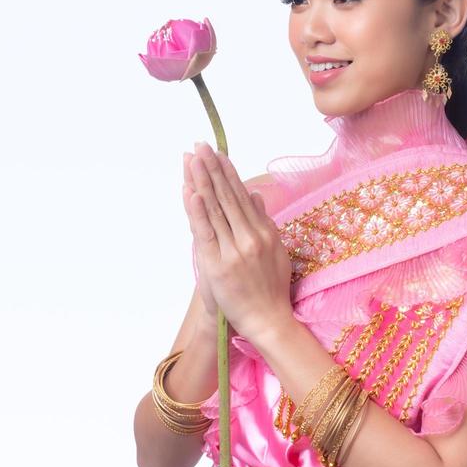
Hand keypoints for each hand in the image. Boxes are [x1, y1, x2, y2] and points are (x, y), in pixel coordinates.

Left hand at [183, 142, 292, 341]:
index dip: (228, 173)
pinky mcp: (218, 265)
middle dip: (213, 169)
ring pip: (215, 210)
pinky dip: (197, 210)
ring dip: (203, 181)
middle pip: (228, 197)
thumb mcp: (274, 251)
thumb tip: (256, 194)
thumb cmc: (269, 289)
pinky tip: (191, 191)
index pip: (242, 196)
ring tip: (193, 159)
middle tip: (201, 145)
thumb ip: (263, 221)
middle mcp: (251, 236)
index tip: (218, 153)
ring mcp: (234, 250)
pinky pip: (205, 233)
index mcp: (265, 231)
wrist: (267, 320)